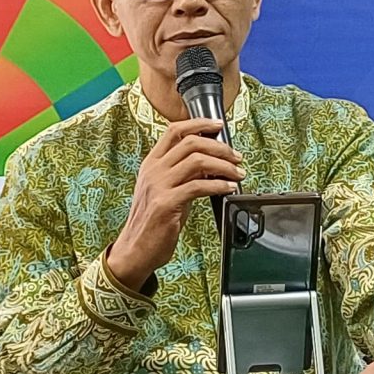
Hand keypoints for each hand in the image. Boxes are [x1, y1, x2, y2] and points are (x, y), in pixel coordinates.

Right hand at [104, 118, 242, 290]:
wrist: (136, 249)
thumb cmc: (153, 222)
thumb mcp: (165, 190)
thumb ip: (183, 174)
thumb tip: (211, 162)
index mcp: (151, 164)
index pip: (174, 131)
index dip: (199, 124)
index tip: (218, 125)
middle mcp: (153, 171)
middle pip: (191, 142)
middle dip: (220, 147)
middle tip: (236, 157)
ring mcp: (158, 186)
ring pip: (197, 161)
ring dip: (224, 166)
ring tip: (237, 174)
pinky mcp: (166, 204)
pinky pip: (198, 186)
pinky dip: (218, 185)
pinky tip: (228, 188)